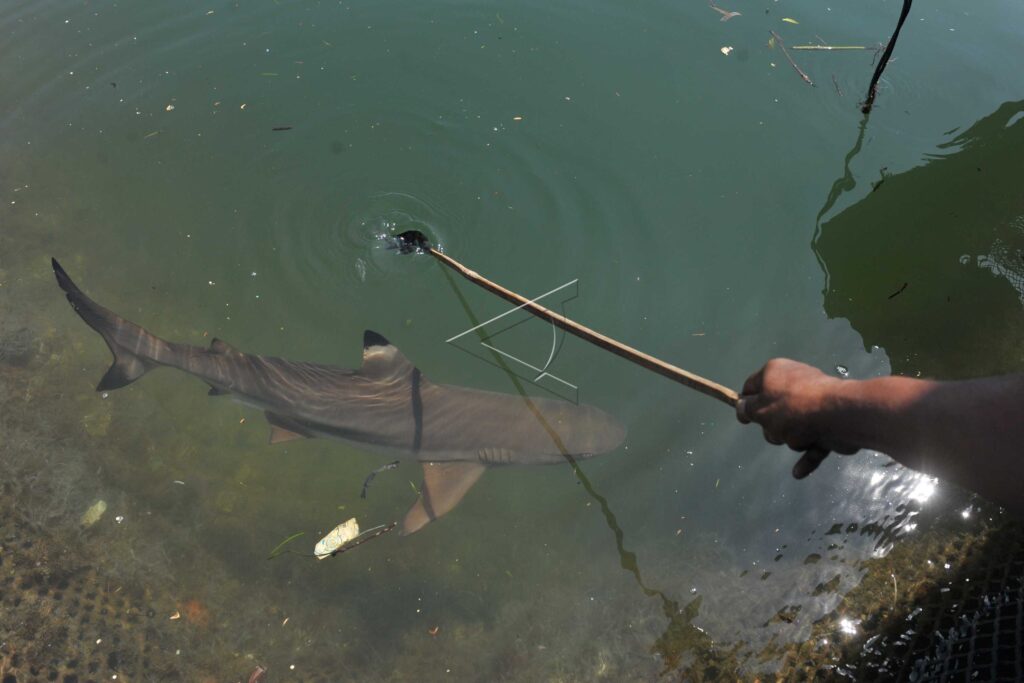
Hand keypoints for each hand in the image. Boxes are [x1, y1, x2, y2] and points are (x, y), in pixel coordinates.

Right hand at [736, 359, 859, 474]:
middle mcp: (795, 384)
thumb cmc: (792, 409)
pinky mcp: (829, 423)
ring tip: (800, 438)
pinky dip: (807, 455)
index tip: (745, 419)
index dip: (746, 403)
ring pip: (793, 429)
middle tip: (777, 429)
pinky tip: (799, 471)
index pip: (751, 386)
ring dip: (792, 439)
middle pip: (772, 412)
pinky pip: (812, 442)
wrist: (838, 416)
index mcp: (775, 373)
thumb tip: (742, 406)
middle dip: (772, 428)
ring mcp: (815, 404)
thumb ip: (747, 409)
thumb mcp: (759, 409)